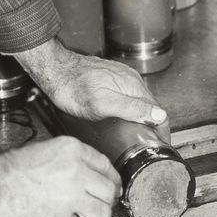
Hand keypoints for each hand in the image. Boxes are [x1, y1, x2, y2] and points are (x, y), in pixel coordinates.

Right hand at [0, 135, 121, 216]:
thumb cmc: (10, 169)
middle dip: (108, 202)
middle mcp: (77, 172)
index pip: (106, 166)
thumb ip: (71, 161)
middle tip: (102, 208)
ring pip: (101, 213)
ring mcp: (70, 198)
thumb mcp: (46, 150)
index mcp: (73, 151)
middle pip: (108, 191)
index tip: (114, 189)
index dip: (113, 180)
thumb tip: (89, 176)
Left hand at [16, 38, 167, 135]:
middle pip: (150, 108)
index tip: (160, 146)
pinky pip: (128, 97)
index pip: (159, 111)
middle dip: (153, 127)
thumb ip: (131, 109)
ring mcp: (121, 79)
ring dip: (142, 119)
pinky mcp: (111, 79)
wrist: (54, 70)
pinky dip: (131, 111)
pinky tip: (123, 119)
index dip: (161, 131)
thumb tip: (158, 115)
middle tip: (149, 146)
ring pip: (139, 103)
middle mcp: (131, 80)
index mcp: (133, 86)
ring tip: (139, 137)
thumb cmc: (71, 87)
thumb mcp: (102, 104)